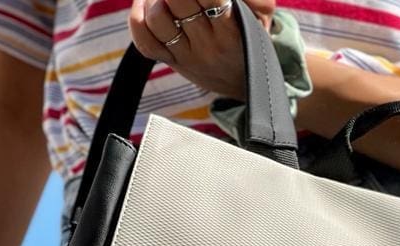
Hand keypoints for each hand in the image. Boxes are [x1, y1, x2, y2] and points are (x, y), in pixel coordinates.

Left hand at [129, 0, 274, 98]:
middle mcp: (208, 45)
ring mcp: (187, 56)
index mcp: (231, 29)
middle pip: (177, 0)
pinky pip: (145, 42)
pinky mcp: (173, 63)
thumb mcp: (262, 13)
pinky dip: (137, 18)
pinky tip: (145, 5)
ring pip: (157, 18)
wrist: (247, 83)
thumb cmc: (251, 36)